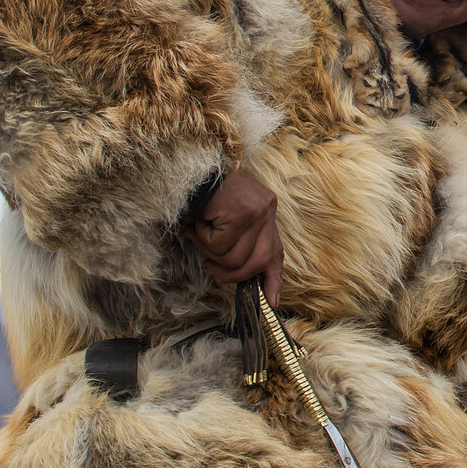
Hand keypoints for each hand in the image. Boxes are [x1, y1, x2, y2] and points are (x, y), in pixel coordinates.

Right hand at [187, 169, 283, 303]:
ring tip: (199, 232)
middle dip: (232, 274)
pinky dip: (202, 240)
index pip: (276, 252)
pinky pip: (219, 246)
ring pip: (234, 257)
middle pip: (258, 262)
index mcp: (266, 211)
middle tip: (209, 266)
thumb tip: (237, 273)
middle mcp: (267, 210)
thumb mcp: (227, 218)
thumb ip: (238, 241)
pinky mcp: (241, 213)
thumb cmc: (205, 195)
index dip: (273, 279)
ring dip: (210, 252)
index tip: (272, 302)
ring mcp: (257, 211)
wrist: (190, 165)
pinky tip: (198, 222)